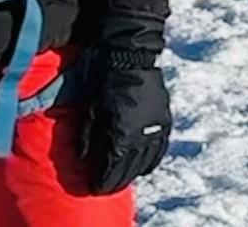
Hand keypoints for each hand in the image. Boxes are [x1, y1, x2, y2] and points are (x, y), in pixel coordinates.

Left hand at [81, 55, 171, 194]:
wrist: (133, 59)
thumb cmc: (107, 82)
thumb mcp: (93, 110)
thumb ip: (88, 137)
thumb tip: (82, 160)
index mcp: (122, 137)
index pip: (112, 170)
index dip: (102, 182)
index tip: (94, 189)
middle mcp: (142, 139)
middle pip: (128, 171)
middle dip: (115, 182)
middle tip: (105, 188)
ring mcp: (156, 131)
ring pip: (145, 164)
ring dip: (132, 174)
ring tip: (121, 179)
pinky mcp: (164, 123)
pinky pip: (159, 150)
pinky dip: (150, 161)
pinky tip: (143, 167)